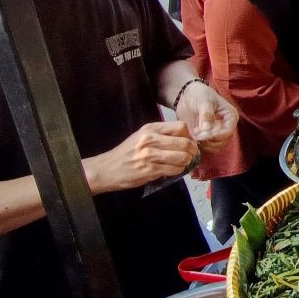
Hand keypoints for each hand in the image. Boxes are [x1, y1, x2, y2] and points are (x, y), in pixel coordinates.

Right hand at [83, 122, 198, 193]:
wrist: (106, 169)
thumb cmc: (126, 153)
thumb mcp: (141, 136)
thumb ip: (161, 135)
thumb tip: (185, 139)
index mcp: (150, 129)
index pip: (181, 126)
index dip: (189, 135)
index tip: (189, 142)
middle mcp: (151, 139)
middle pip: (185, 142)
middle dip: (192, 150)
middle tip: (191, 154)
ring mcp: (150, 155)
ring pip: (182, 157)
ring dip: (186, 161)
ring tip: (182, 163)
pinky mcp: (150, 170)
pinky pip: (174, 169)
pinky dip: (178, 170)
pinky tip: (173, 170)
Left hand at [173, 81, 237, 151]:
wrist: (188, 96)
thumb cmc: (199, 94)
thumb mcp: (204, 101)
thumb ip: (206, 115)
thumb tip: (207, 130)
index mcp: (231, 117)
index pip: (228, 132)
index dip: (216, 136)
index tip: (201, 134)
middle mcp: (226, 127)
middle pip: (222, 142)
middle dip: (209, 141)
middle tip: (196, 133)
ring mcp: (217, 133)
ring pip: (215, 147)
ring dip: (204, 144)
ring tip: (194, 132)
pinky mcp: (208, 138)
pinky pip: (206, 148)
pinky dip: (199, 145)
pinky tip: (193, 135)